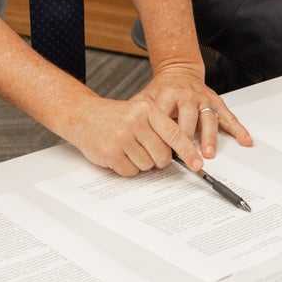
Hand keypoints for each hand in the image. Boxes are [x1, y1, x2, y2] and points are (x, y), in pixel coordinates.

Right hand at [60, 93, 200, 177]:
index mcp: (146, 109)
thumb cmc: (114, 116)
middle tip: (148, 151)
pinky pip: (131, 171)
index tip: (197, 164)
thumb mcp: (139, 112)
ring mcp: (122, 138)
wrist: (83, 115)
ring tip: (129, 148)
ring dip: (141, 163)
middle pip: (162, 155)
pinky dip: (127, 168)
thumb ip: (159, 127)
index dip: (188, 151)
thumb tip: (182, 151)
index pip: (174, 134)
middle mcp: (135, 122)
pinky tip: (119, 154)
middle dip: (159, 159)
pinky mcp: (111, 153)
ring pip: (147, 165)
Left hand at [129, 65, 250, 165]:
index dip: (165, 135)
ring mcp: (203, 98)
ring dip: (210, 136)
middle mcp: (186, 95)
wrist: (178, 71)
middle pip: (188, 117)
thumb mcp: (146, 98)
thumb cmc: (161, 91)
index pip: (166, 116)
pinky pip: (228, 116)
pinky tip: (245, 140)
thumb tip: (125, 134)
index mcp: (167, 94)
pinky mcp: (216, 101)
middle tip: (188, 157)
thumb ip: (138, 113)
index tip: (165, 153)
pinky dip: (238, 128)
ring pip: (208, 117)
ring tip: (209, 152)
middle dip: (188, 138)